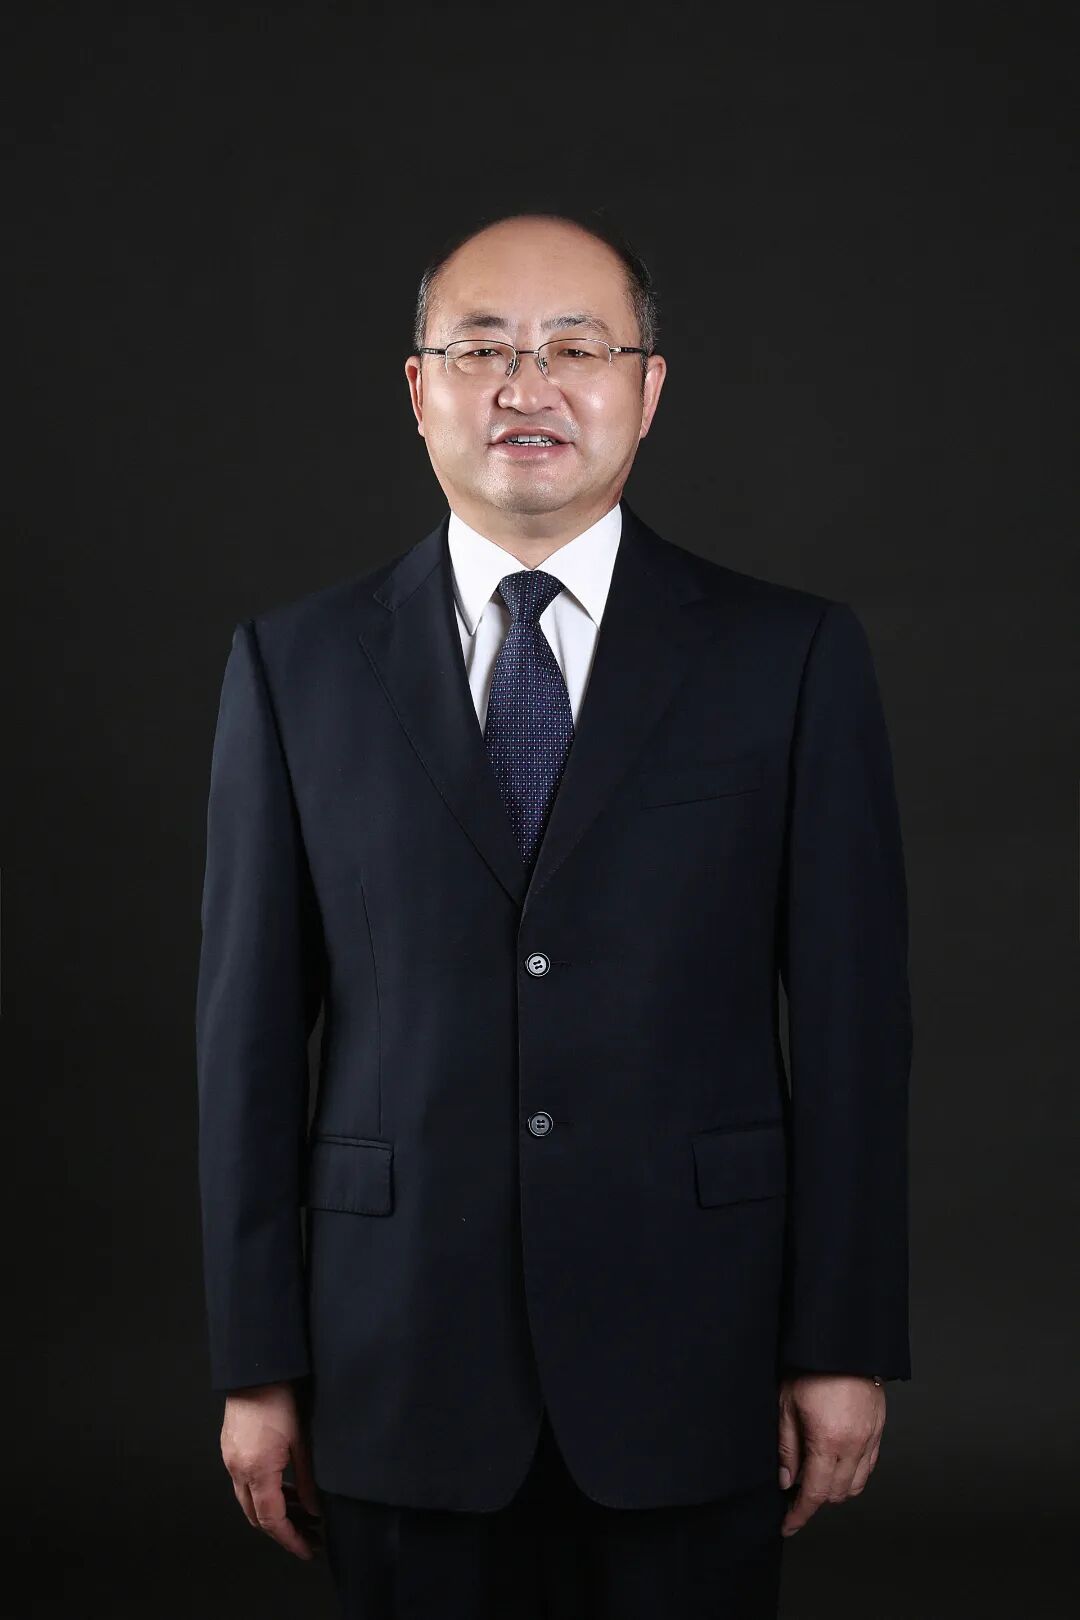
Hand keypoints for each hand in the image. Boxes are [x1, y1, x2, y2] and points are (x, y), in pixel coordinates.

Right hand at [220, 1382, 323, 1560]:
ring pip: (251, 1500)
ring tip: (304, 1512)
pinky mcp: (231, 1448)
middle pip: (257, 1516)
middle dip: (283, 1530)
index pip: (272, 1521)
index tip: (307, 1550)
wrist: (256, 1367)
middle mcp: (238, 1469)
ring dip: (275, 1510)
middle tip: (310, 1535)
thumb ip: (308, 1479)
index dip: (290, 1539)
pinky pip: (246, 1482)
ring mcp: (231, 1459)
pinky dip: (266, 1492)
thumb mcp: (303, 1440)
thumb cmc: (280, 1397)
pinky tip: (287, 1488)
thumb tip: (316, 1509)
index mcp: (256, 1471)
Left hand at [776, 1373, 884, 1536]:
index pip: (815, 1494)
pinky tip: (837, 1466)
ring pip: (856, 1485)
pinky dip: (852, 1475)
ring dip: (835, 1490)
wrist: (843, 1343)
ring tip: (815, 1478)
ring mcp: (870, 1439)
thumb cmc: (811, 1369)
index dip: (800, 1514)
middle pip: (837, 1494)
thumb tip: (786, 1480)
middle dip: (815, 1500)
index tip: (788, 1525)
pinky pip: (868, 1467)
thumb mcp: (786, 1405)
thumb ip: (787, 1447)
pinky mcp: (878, 1430)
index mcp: (828, 1441)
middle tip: (794, 1493)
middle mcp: (854, 1446)